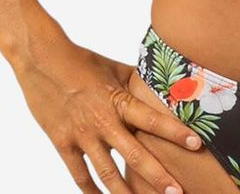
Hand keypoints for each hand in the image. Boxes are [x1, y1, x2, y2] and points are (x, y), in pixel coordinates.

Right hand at [11, 34, 203, 192]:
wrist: (42, 60)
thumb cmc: (81, 60)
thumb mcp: (113, 68)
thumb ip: (135, 82)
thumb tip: (159, 84)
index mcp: (119, 99)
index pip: (153, 119)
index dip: (176, 132)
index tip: (197, 144)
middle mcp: (103, 121)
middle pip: (135, 154)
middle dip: (157, 176)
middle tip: (178, 193)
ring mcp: (82, 135)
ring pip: (108, 173)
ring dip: (127, 193)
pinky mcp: (63, 144)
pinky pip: (79, 175)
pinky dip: (91, 192)